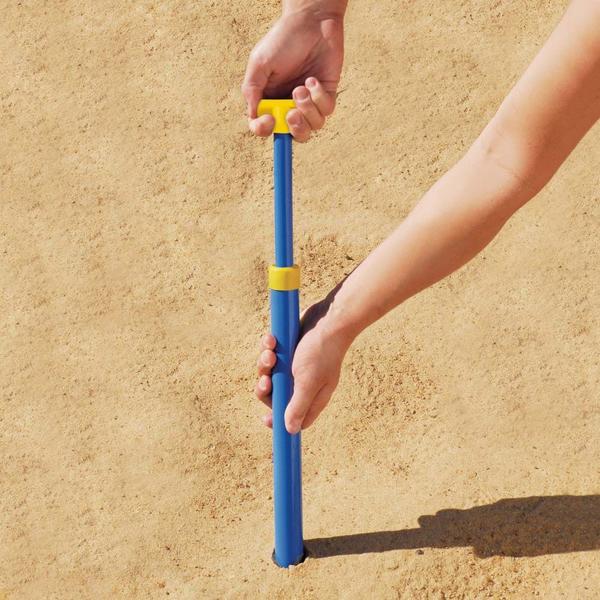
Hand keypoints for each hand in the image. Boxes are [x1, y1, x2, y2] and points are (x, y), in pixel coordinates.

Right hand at [242, 6, 343, 141]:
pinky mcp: (327, 94)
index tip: (269, 121)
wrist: (312, 20)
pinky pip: (326, 110)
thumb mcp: (260, 63)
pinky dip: (319, 98)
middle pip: (293, 134)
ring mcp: (309, 101)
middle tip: (292, 113)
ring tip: (303, 87)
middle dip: (294, 129)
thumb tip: (252, 115)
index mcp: (269, 99)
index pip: (264, 127)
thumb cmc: (283, 39)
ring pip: (312, 126)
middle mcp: (289, 104)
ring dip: (308, 110)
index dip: (265, 130)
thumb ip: (252, 89)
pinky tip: (313, 79)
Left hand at [255, 299, 351, 432]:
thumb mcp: (308, 383)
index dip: (279, 420)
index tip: (266, 419)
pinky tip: (271, 339)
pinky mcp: (289, 348)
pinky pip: (270, 353)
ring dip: (265, 362)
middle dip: (266, 387)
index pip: (295, 417)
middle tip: (266, 379)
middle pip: (275, 394)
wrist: (329, 318)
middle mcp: (303, 382)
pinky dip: (267, 347)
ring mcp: (295, 364)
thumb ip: (297, 407)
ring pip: (269, 372)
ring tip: (271, 352)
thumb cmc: (321, 351)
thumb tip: (290, 431)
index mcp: (313, 395)